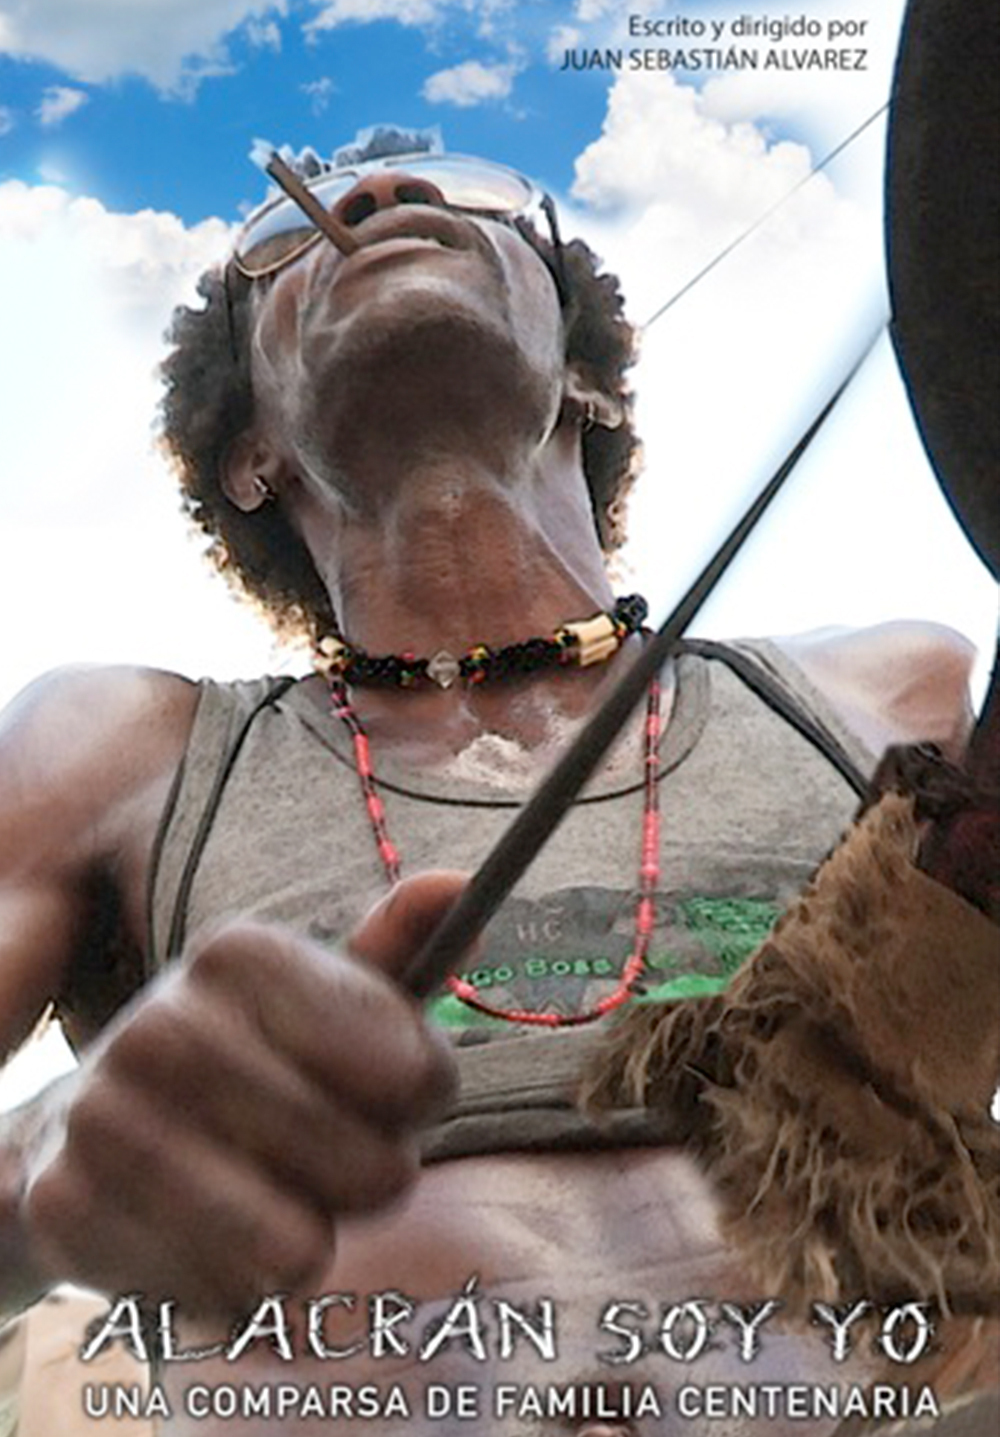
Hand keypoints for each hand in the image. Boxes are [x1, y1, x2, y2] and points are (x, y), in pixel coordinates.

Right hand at [20, 872, 463, 1313]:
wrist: (91, 1127)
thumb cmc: (250, 1062)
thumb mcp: (322, 1000)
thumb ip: (397, 951)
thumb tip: (456, 887)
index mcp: (240, 953)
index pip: (411, 1071)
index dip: (424, 1098)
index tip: (400, 1091)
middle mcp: (164, 1023)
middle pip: (369, 1169)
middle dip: (373, 1180)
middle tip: (334, 1158)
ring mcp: (106, 1115)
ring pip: (297, 1247)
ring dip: (307, 1241)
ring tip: (275, 1201)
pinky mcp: (64, 1207)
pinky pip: (223, 1297)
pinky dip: (237, 1288)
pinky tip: (208, 1235)